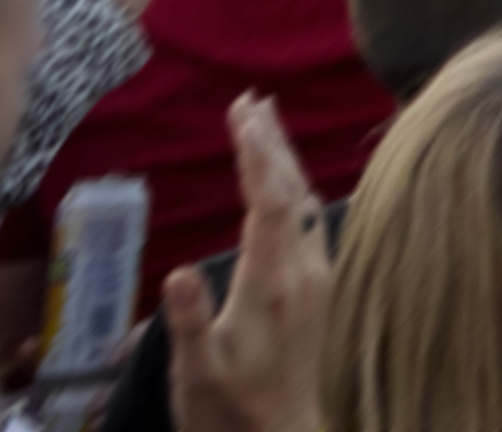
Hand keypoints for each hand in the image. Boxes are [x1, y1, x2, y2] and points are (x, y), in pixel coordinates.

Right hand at [157, 90, 334, 431]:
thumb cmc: (233, 413)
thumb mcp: (199, 373)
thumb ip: (191, 322)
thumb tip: (178, 271)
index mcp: (273, 283)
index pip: (267, 198)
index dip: (255, 150)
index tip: (241, 109)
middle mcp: (305, 272)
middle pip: (291, 189)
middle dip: (271, 142)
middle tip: (253, 100)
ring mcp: (320, 281)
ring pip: (305, 204)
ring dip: (285, 164)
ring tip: (266, 129)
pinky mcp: (323, 293)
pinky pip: (311, 226)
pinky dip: (294, 194)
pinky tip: (287, 192)